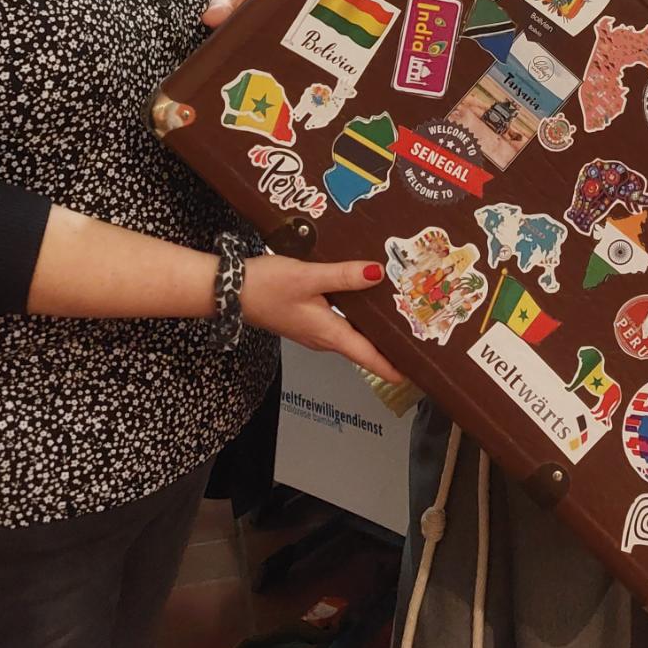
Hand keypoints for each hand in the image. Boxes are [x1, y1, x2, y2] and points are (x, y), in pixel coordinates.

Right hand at [238, 254, 403, 382]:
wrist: (228, 291)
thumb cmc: (266, 286)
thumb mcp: (308, 278)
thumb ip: (343, 276)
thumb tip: (378, 273)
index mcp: (328, 333)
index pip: (367, 357)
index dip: (392, 367)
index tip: (416, 374)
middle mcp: (323, 337)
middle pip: (363, 347)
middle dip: (389, 345)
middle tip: (419, 337)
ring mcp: (313, 330)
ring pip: (351, 333)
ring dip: (374, 330)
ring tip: (401, 316)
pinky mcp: (305, 319)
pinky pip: (339, 322)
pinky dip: (357, 316)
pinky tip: (366, 299)